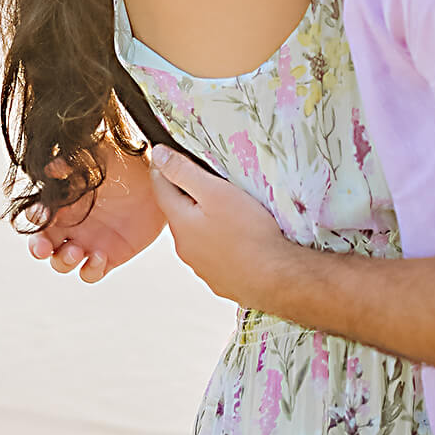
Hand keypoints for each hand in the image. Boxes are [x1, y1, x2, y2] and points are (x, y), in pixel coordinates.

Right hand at [27, 140, 165, 283]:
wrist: (160, 182)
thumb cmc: (128, 162)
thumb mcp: (104, 155)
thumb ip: (78, 159)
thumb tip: (53, 167)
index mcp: (64, 200)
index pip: (39, 213)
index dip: (35, 218)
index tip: (41, 217)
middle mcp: (71, 224)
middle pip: (42, 243)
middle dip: (38, 247)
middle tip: (43, 248)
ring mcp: (88, 242)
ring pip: (62, 262)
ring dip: (63, 260)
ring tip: (77, 251)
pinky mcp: (108, 257)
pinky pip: (90, 273)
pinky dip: (90, 270)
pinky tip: (100, 257)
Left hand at [147, 145, 303, 307]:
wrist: (278, 278)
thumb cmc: (250, 233)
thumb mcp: (215, 191)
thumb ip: (184, 172)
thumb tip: (157, 155)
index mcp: (180, 223)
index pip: (160, 187)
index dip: (164, 167)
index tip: (173, 155)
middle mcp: (184, 248)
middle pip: (178, 212)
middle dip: (187, 195)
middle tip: (209, 181)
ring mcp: (201, 267)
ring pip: (196, 235)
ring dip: (204, 221)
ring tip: (229, 211)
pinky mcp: (220, 280)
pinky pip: (214, 254)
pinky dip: (220, 243)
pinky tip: (239, 238)